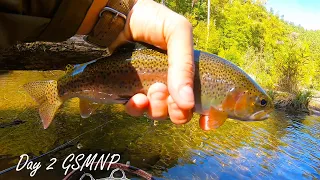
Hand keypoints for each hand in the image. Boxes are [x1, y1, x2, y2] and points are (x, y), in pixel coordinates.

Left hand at [109, 0, 194, 123]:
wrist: (116, 17)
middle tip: (164, 91)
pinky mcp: (130, 91)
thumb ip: (185, 63)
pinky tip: (135, 99)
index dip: (208, 115)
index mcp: (186, 71)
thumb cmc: (149, 19)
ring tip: (151, 91)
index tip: (205, 122)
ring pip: (158, 114)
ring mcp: (150, 88)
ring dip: (157, 109)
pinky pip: (136, 110)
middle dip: (175, 111)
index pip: (202, 99)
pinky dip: (137, 109)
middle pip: (179, 113)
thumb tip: (187, 102)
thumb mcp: (177, 32)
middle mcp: (171, 83)